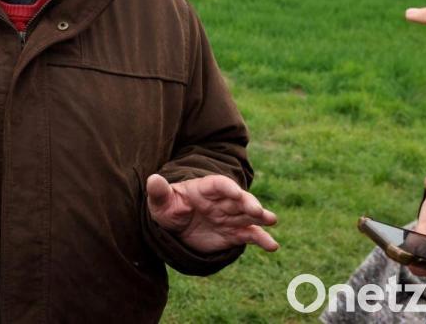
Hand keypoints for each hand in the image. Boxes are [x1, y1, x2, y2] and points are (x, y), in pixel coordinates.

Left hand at [146, 173, 277, 253]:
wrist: (174, 228)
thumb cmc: (167, 208)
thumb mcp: (160, 202)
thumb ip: (159, 192)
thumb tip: (153, 179)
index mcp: (204, 189)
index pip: (218, 184)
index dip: (227, 187)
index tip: (235, 192)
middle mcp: (221, 201)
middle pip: (238, 199)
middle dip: (248, 203)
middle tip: (257, 211)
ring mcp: (229, 217)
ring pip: (248, 215)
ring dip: (261, 217)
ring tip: (271, 220)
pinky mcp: (234, 234)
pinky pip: (250, 235)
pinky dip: (262, 239)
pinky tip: (272, 246)